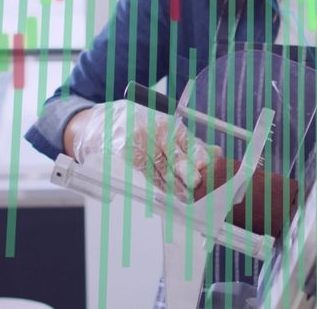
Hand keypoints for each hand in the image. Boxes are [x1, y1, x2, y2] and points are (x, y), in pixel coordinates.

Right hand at [70, 100, 219, 198]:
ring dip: (175, 184)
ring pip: (161, 168)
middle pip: (174, 154)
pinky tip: (169, 191)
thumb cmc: (136, 124)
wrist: (101, 123)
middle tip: (197, 183)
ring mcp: (138, 142)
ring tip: (187, 195)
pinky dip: (159, 183)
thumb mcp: (162, 126)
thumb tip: (214, 154)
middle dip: (187, 171)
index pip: (186, 139)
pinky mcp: (126, 153)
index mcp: (165, 121)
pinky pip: (147, 172)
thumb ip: (187, 142)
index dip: (198, 154)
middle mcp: (152, 130)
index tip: (207, 165)